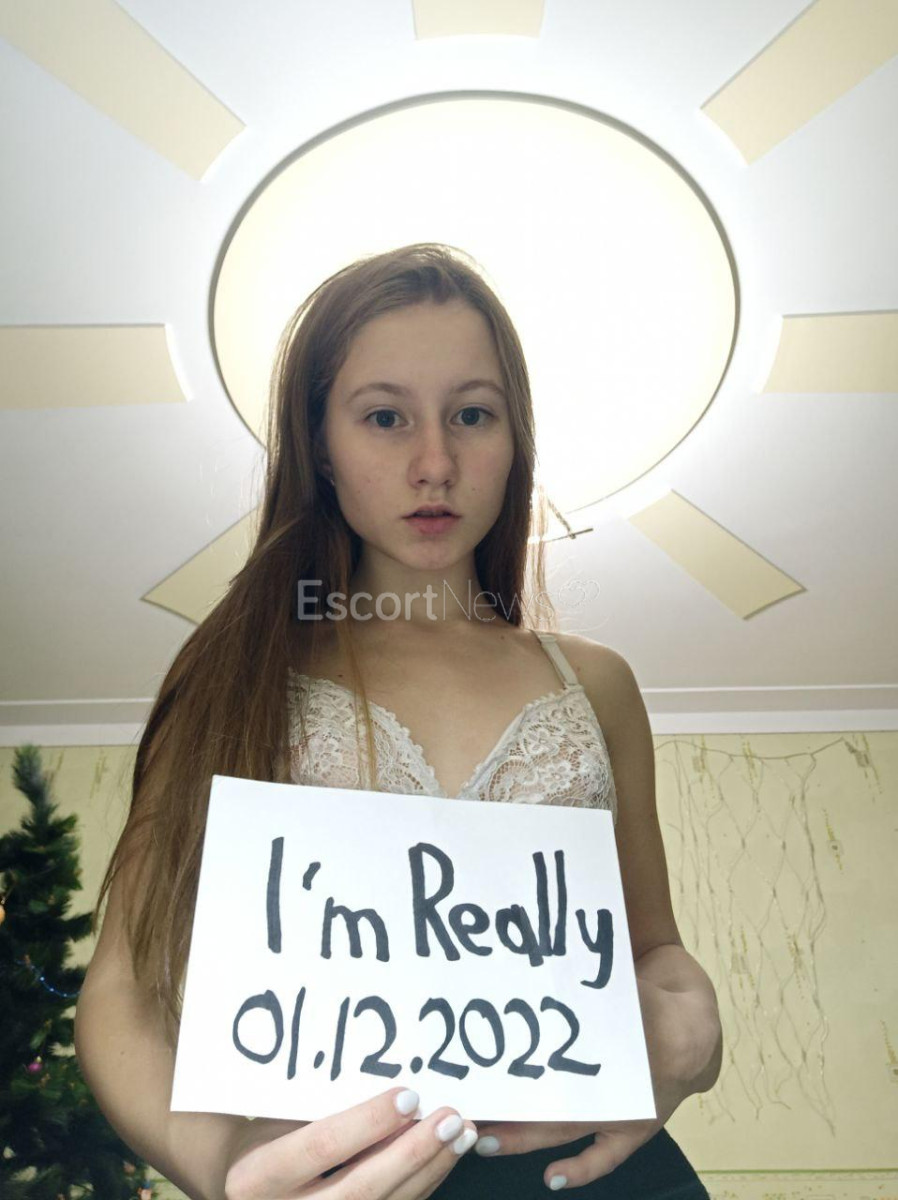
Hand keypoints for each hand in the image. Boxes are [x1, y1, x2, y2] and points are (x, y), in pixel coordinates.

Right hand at [222, 1087, 477, 1199]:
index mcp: (255, 1178)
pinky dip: (423, 1185)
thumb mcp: (270, 1118)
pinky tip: (444, 1157)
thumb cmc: (261, 1139)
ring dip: (428, 1170)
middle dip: (412, 1153)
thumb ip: (313, 1106)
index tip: (407, 1096)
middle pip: (360, 1189)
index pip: (320, 1148)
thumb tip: (380, 1071)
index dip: (367, 1123)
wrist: (237, 1191)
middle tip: (450, 1119)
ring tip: (461, 1134)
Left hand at [470, 977, 703, 1190]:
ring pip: (567, 1127)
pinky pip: (607, 1156)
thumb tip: (542, 965)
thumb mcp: (620, 984)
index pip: (556, 1052)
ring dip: (526, 1135)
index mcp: (610, 1039)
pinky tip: (551, 1178)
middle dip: (508, 1101)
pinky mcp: (636, 1129)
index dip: (518, 1062)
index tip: (480, 1065)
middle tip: (469, 1106)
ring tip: (486, 1142)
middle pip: (552, 1093)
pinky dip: (581, 1169)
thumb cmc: (649, 997)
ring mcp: (625, 1110)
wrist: (698, 1026)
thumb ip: (583, 986)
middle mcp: (613, 1078)